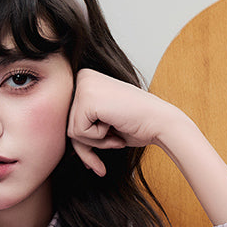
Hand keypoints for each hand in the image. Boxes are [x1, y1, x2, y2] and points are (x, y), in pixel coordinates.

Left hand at [67, 68, 184, 175]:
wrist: (160, 122)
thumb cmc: (137, 124)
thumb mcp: (103, 123)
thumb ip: (83, 128)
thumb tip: (65, 149)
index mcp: (86, 78)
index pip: (71, 118)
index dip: (89, 137)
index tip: (109, 137)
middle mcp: (82, 77)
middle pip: (68, 125)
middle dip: (90, 143)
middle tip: (114, 138)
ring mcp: (84, 85)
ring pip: (71, 131)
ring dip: (96, 141)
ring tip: (116, 129)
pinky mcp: (87, 98)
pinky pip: (79, 133)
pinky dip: (98, 138)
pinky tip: (115, 125)